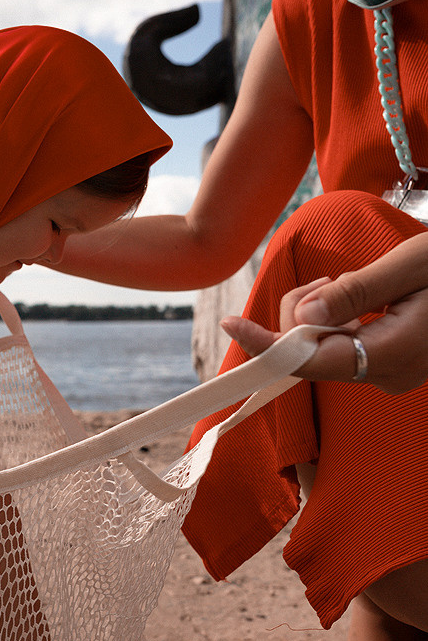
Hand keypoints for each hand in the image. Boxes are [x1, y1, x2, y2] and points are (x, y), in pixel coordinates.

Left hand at [221, 233, 427, 393]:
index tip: (231, 324)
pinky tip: (363, 299)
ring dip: (323, 310)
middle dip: (304, 310)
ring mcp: (387, 372)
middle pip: (311, 348)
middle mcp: (385, 374)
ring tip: (361, 285)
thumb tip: (302, 318)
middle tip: (336, 279)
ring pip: (322, 344)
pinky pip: (340, 342)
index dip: (268, 344)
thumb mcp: (410, 266)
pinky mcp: (387, 363)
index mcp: (391, 355)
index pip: (311, 359)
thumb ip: (356, 293)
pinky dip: (337, 318)